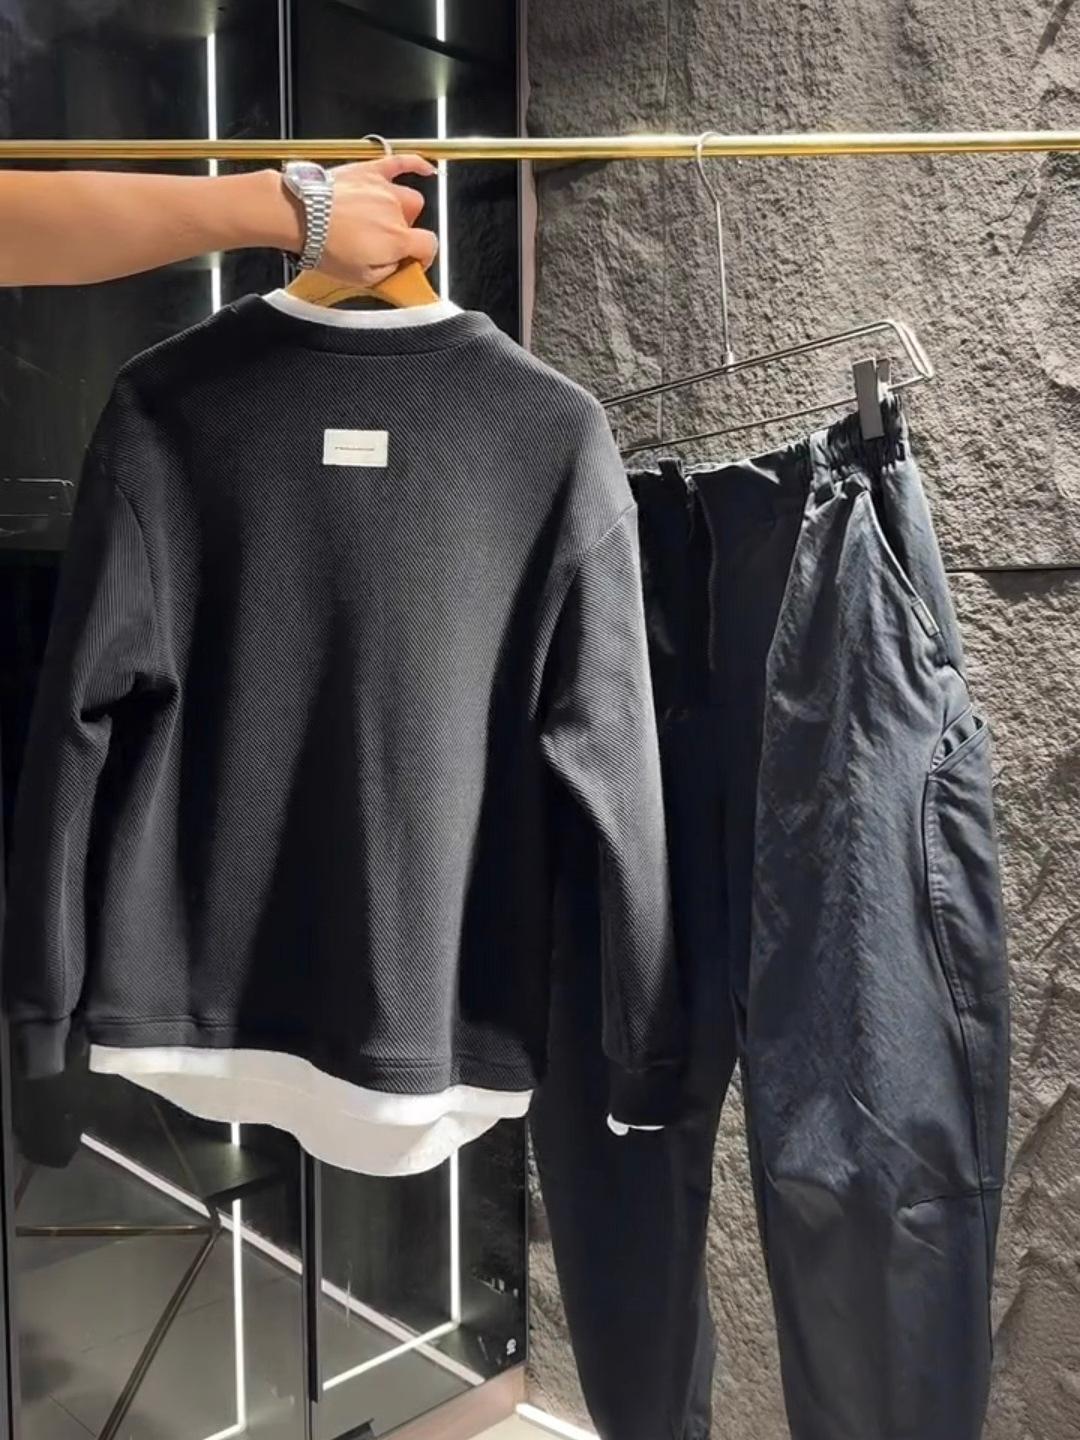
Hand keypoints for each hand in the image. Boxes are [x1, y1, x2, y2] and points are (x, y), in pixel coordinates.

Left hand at [318, 155, 437, 284]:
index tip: (412, 262)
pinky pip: (401, 162)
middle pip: (413, 224)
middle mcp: (395, 212)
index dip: (422, 257)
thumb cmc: (324, 246)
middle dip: (404, 234)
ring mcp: (384, 189)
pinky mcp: (369, 172)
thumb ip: (388, 273)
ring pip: (408, 198)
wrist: (300, 216)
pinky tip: (426, 170)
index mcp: (397, 240)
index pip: (427, 246)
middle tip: (384, 243)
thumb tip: (398, 268)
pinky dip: (416, 165)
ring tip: (384, 217)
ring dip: (401, 210)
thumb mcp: (360, 279)